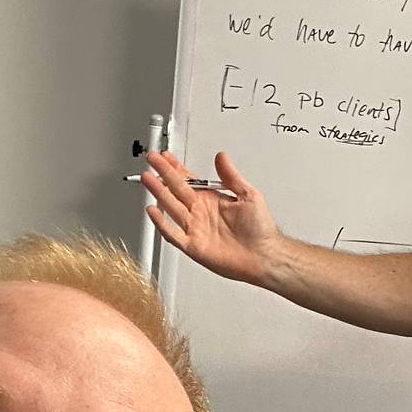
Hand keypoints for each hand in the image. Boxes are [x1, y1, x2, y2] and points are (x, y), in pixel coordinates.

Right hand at [138, 150, 285, 287]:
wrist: (264, 256)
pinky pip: (173, 233)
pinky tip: (153, 210)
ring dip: (158, 192)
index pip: (188, 180)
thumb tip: (221, 157)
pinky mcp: (193, 246)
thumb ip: (231, 177)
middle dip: (163, 173)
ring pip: (171, 207)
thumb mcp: (248, 195)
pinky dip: (162, 223)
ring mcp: (195, 229)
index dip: (176, 167)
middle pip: (176, 189)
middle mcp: (200, 213)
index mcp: (211, 200)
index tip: (165, 156)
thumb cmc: (260, 230)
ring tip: (148, 178)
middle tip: (152, 160)